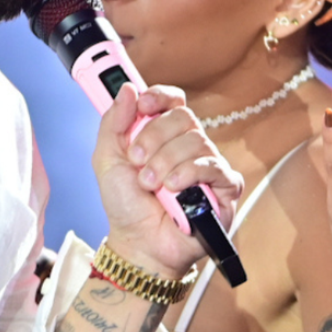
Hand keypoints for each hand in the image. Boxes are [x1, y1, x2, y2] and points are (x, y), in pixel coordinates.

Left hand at [92, 84, 242, 278]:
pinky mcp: (224, 188)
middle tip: (138, 162)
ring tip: (151, 185)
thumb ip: (113, 122)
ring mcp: (207, 165)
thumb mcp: (107, 159)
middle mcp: (188, 146)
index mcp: (163, 135)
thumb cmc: (125, 204)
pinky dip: (190, 174)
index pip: (173, 101)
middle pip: (184, 117)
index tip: (144, 105)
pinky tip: (174, 189)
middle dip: (155, 138)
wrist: (138, 243)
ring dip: (166, 162)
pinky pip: (216, 167)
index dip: (160, 97)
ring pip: (197, 141)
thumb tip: (128, 88)